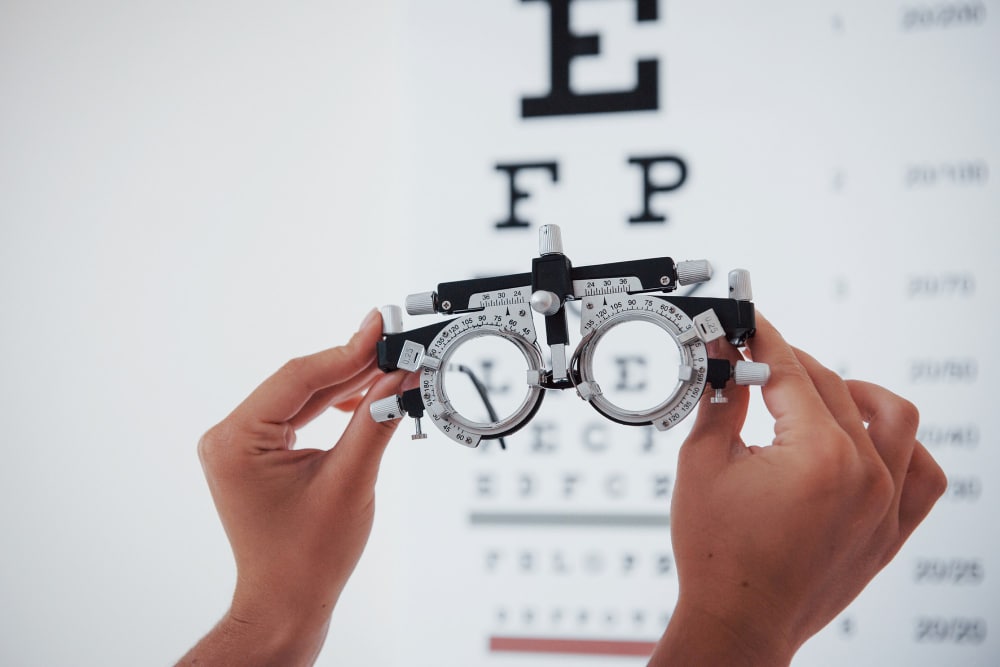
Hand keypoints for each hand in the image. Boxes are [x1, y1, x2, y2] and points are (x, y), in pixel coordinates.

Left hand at [178, 309, 405, 665]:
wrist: (287, 602)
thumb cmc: (308, 557)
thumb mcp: (350, 481)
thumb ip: (375, 421)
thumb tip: (400, 377)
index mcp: (236, 441)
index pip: (298, 378)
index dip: (346, 351)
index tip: (381, 327)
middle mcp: (229, 437)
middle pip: (300, 383)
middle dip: (351, 366)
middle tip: (395, 344)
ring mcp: (240, 445)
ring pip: (301, 397)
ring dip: (345, 385)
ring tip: (390, 370)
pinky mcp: (255, 453)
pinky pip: (297, 415)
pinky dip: (332, 407)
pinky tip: (364, 400)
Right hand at [649, 314, 946, 665]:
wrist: (739, 621)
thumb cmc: (717, 554)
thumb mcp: (703, 463)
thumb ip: (720, 400)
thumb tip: (722, 359)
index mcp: (818, 456)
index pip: (791, 372)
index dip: (764, 339)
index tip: (749, 323)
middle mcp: (864, 475)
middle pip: (833, 387)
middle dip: (789, 365)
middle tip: (754, 362)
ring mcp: (886, 504)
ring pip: (895, 418)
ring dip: (855, 394)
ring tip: (819, 396)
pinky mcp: (892, 529)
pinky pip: (923, 472)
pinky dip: (901, 447)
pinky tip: (866, 442)